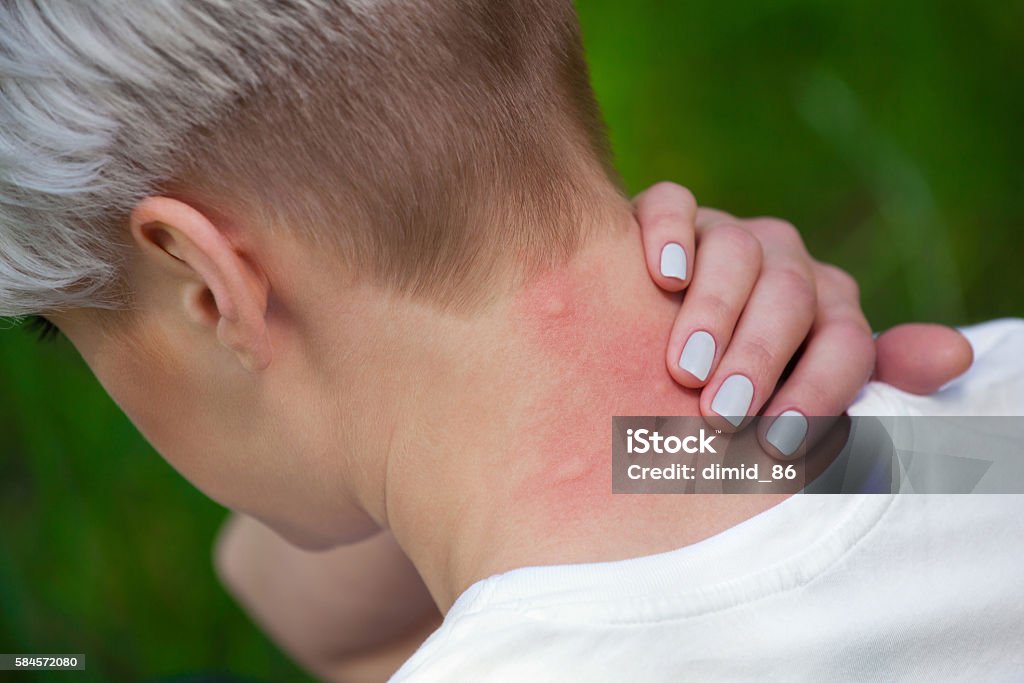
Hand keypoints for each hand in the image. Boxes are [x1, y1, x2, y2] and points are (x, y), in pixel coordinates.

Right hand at [633, 182, 972, 457]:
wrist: (661, 333)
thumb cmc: (739, 381)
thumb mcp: (805, 389)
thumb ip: (877, 378)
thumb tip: (956, 356)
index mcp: (828, 307)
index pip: (843, 340)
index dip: (816, 392)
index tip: (777, 443)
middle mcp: (784, 262)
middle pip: (789, 294)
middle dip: (758, 358)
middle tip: (722, 414)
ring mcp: (726, 233)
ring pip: (735, 248)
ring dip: (713, 311)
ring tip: (684, 368)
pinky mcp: (672, 214)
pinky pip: (673, 205)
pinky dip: (669, 236)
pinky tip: (664, 278)